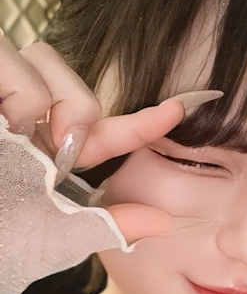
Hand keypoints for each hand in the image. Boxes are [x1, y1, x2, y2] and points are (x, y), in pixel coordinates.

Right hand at [0, 31, 220, 241]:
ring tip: (28, 134)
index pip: (106, 131)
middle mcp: (20, 123)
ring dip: (46, 93)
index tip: (182, 111)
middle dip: (81, 104)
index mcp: (47, 157)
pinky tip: (8, 122)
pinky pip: (5, 54)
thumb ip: (106, 227)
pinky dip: (16, 84)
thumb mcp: (52, 240)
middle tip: (66, 144)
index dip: (144, 121)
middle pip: (70, 75)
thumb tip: (163, 222)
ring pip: (38, 54)